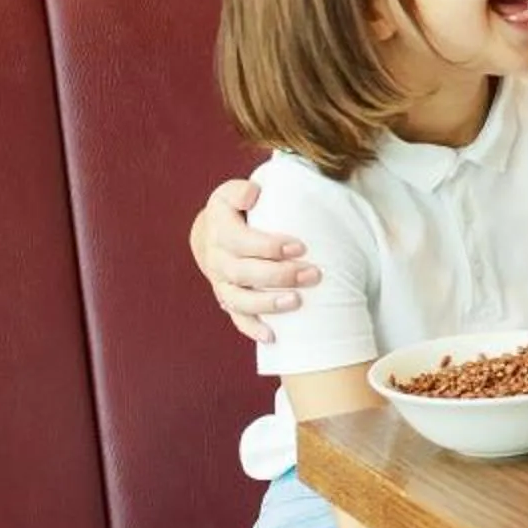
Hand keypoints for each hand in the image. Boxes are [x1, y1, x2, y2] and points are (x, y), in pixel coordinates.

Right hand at [191, 179, 317, 345]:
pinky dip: (253, 328)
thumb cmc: (237, 210)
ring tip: (297, 302)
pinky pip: (237, 318)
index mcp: (218, 229)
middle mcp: (217, 259)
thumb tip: (253, 194)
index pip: (239, 241)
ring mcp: (221, 283)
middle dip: (279, 275)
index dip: (268, 246)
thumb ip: (242, 190)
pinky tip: (273, 337)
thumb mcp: (234, 192)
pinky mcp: (228, 300)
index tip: (300, 246)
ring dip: (268, 303)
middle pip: (243, 273)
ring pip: (238, 300)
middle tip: (313, 274)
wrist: (213, 234)